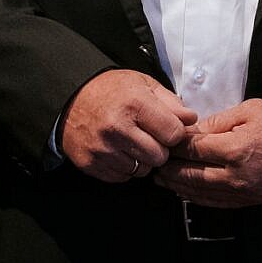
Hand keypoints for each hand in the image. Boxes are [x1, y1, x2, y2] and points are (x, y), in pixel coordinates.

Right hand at [60, 69, 197, 181]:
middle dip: (159, 148)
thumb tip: (191, 120)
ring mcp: (102, 148)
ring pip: (142, 170)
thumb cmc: (110, 90)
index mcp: (134, 105)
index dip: (174, 133)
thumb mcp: (143, 84)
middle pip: (160, 156)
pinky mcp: (91, 163)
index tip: (167, 128)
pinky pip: (122, 177)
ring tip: (132, 142)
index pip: (174, 134)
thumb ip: (171, 103)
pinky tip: (119, 151)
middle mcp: (117, 128)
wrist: (70, 98)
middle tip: (149, 136)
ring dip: (142, 160)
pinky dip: (125, 167)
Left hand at [149, 100, 261, 207]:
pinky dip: (196, 198)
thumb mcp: (250, 111)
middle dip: (169, 169)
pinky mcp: (249, 201)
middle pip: (190, 175)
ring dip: (178, 187)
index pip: (192, 149)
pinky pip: (215, 203)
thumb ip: (217, 123)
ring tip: (163, 180)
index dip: (174, 145)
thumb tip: (192, 132)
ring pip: (200, 193)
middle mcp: (235, 175)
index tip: (162, 140)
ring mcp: (242, 192)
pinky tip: (186, 192)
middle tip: (154, 163)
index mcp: (234, 149)